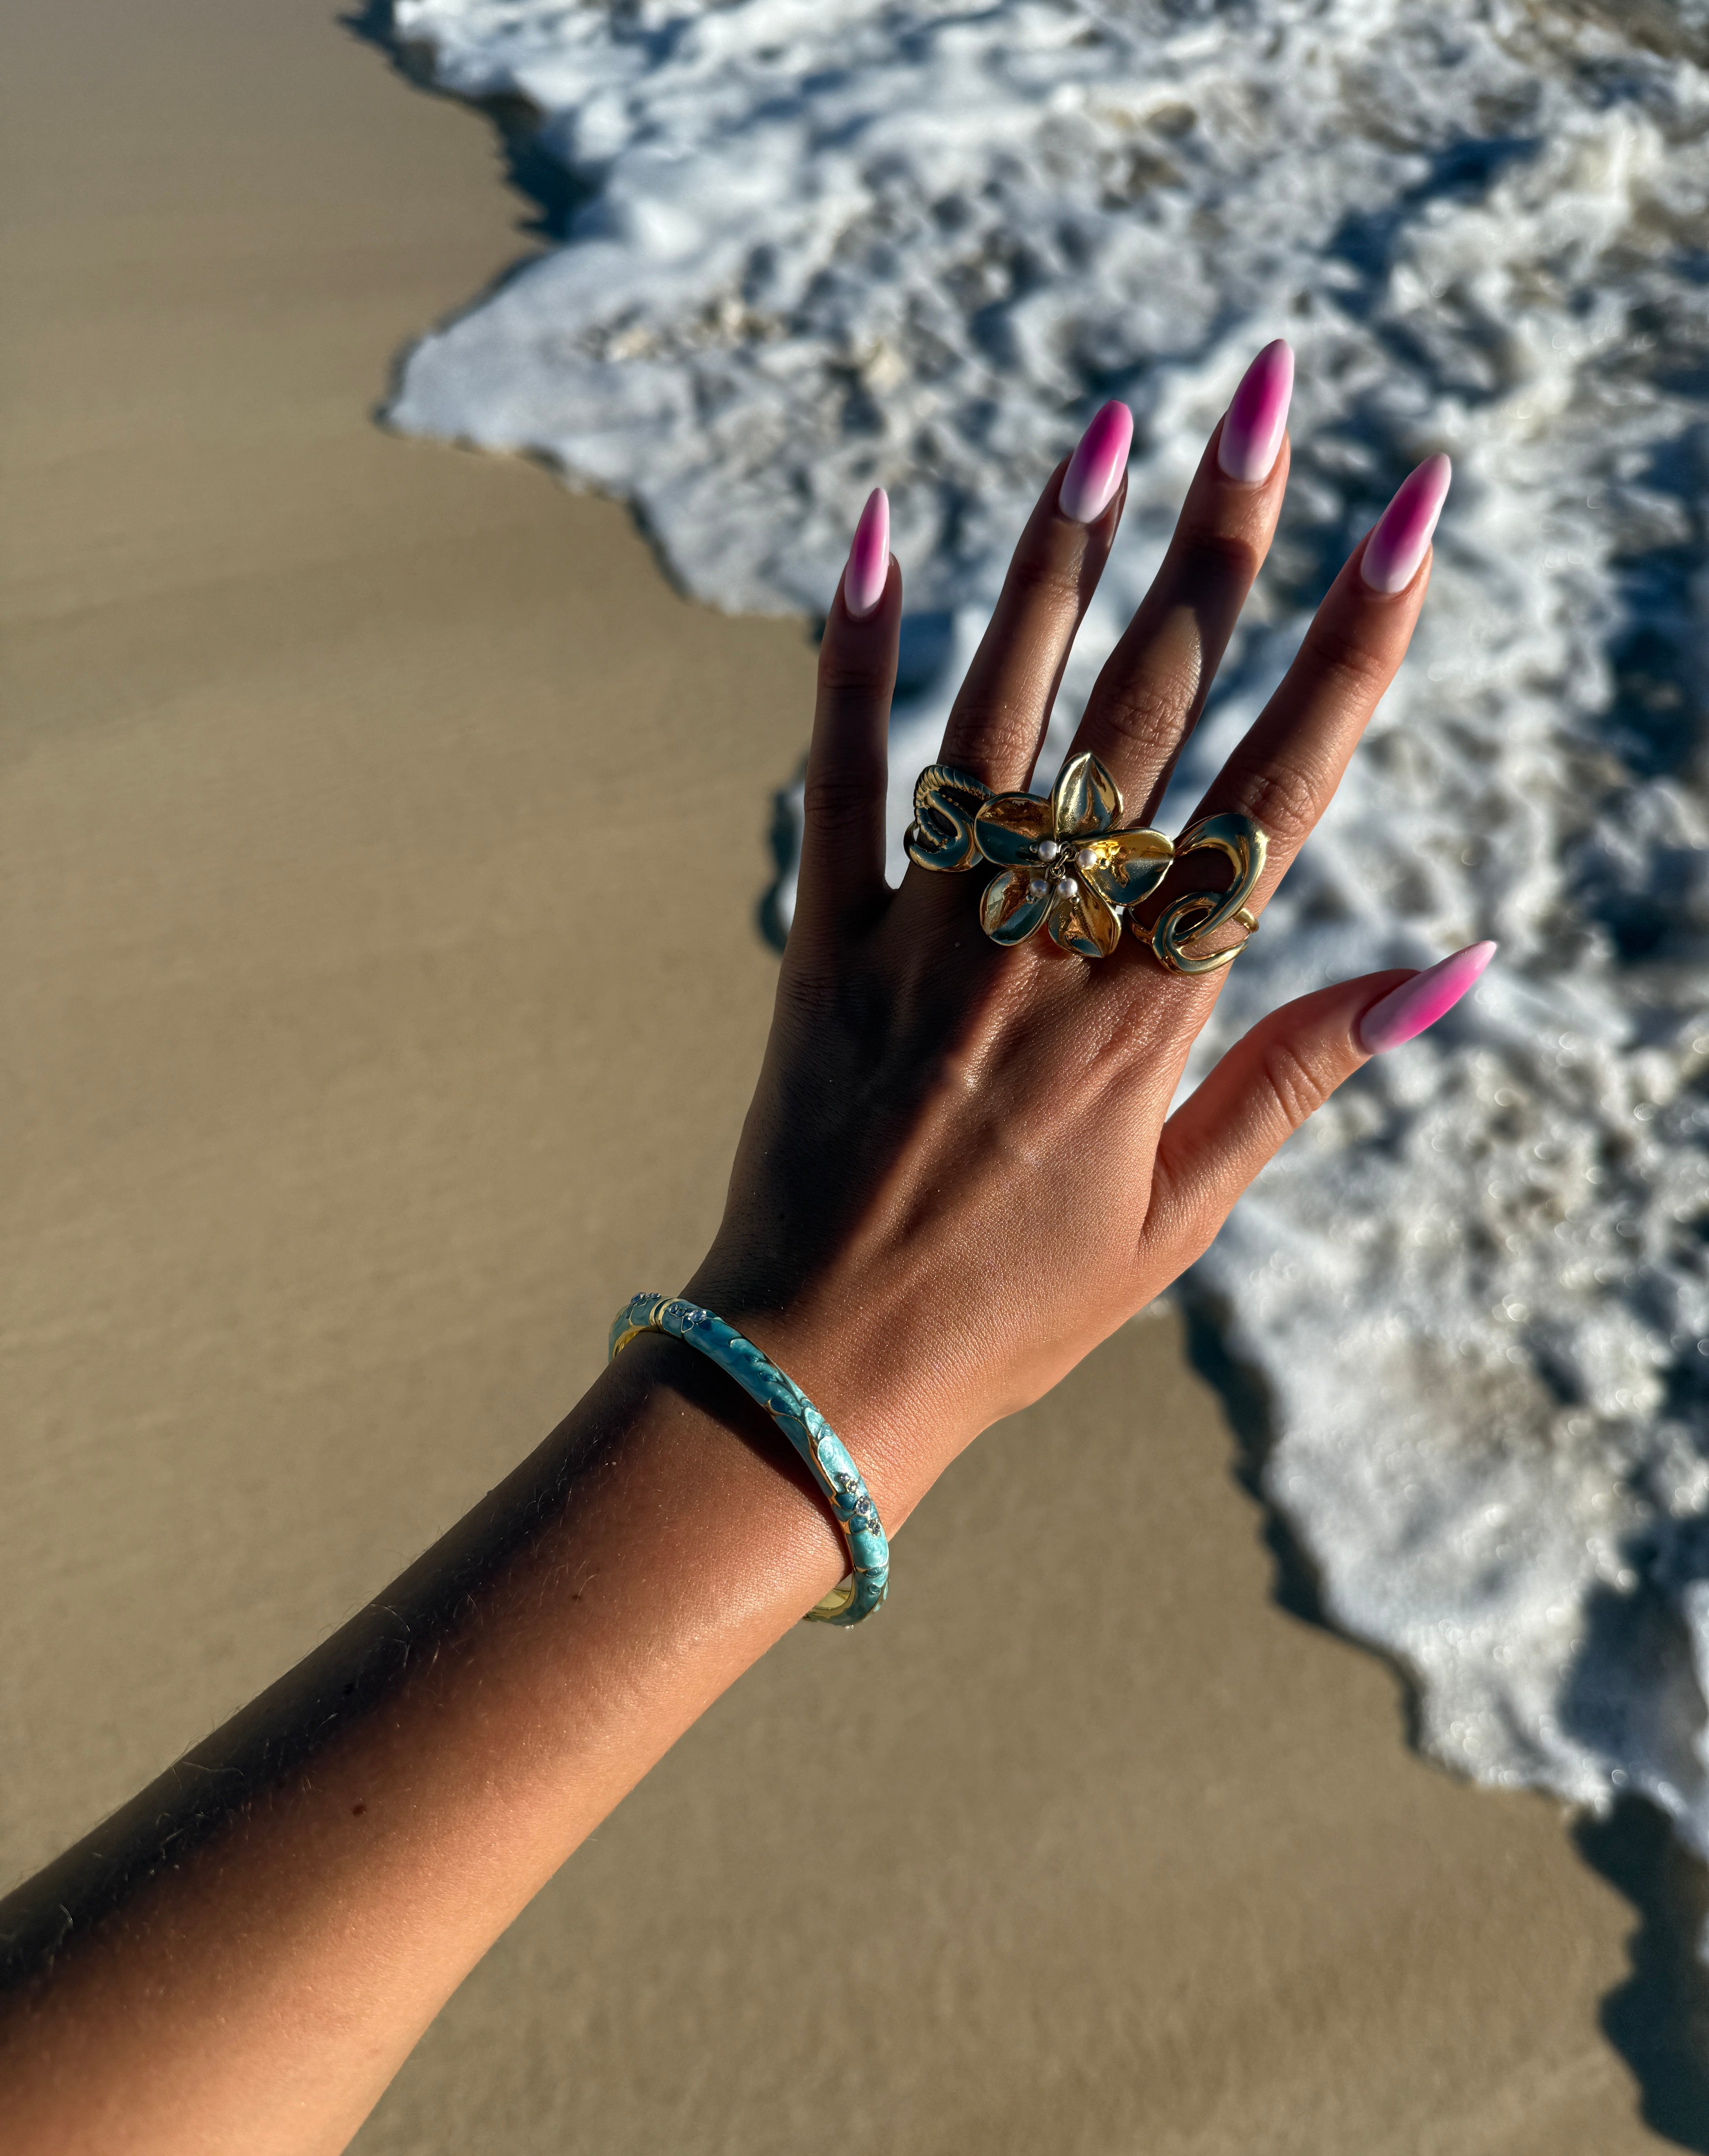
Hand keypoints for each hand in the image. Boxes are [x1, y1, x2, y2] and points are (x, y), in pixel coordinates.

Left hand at [690, 348, 1464, 1523]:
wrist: (827, 1372)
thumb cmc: (1018, 1306)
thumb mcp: (1183, 1213)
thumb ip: (1299, 1074)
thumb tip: (1445, 971)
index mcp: (1155, 1007)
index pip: (1280, 788)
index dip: (1353, 641)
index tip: (1408, 513)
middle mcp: (1051, 942)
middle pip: (1156, 710)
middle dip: (1221, 540)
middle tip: (1263, 388)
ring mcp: (930, 932)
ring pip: (1007, 713)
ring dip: (1059, 562)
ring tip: (1108, 427)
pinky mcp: (823, 941)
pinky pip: (840, 777)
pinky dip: (855, 657)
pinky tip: (878, 533)